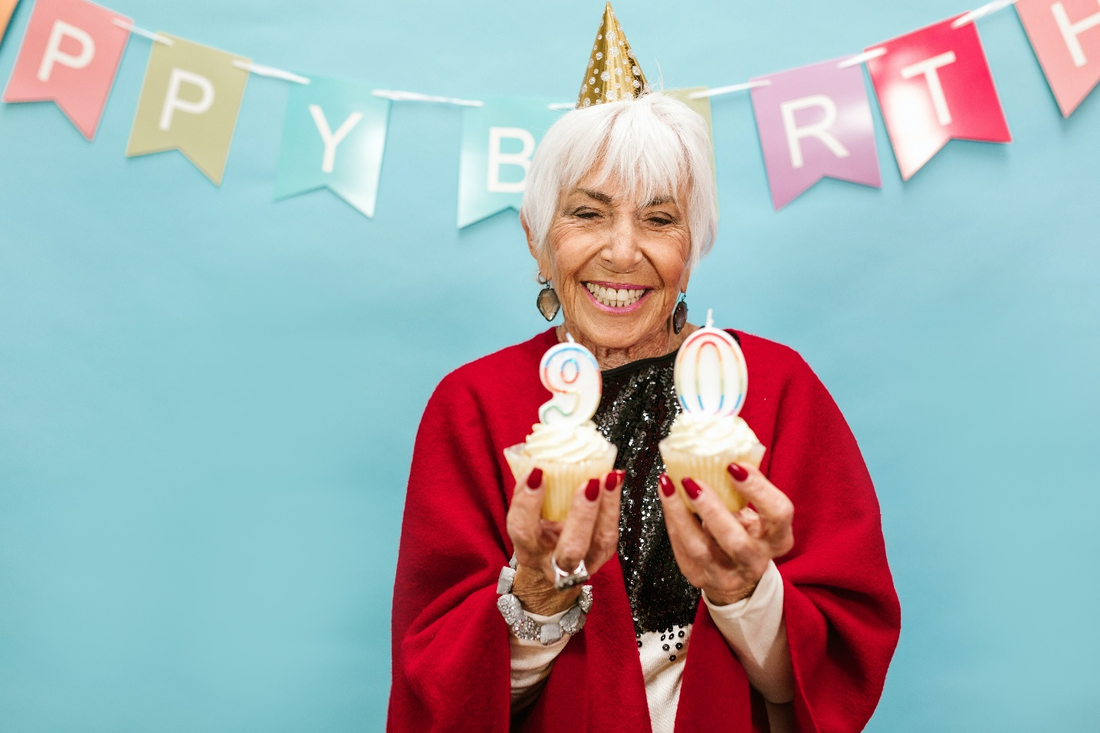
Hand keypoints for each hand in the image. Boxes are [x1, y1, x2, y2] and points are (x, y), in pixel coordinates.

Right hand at [506, 467, 623, 614]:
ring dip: (607, 506)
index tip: (536, 473)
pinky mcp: (602, 554)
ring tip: (609, 477)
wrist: (551, 564)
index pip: (523, 531)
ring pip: (600, 541)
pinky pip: (610, 532)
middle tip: (589, 483)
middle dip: (582, 515)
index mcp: (528, 551)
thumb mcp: (525, 519)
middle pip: (571, 549)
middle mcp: (555, 563)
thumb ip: (528, 496)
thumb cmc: (535, 535)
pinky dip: (614, 504)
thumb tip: (535, 457)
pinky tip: (615, 481)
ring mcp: (583, 563)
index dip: (527, 504)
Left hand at [658, 463, 793, 605]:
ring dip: (681, 514)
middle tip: (692, 481)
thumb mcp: (755, 513)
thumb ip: (742, 490)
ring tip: (669, 486)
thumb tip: (717, 451)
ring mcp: (728, 575)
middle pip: (736, 541)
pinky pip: (683, 549)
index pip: (778, 513)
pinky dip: (673, 521)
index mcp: (777, 538)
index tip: (733, 466)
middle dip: (712, 509)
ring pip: (701, 548)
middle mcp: (755, 561)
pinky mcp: (700, 577)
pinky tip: (667, 499)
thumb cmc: (746, 532)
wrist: (736, 575)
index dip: (758, 489)